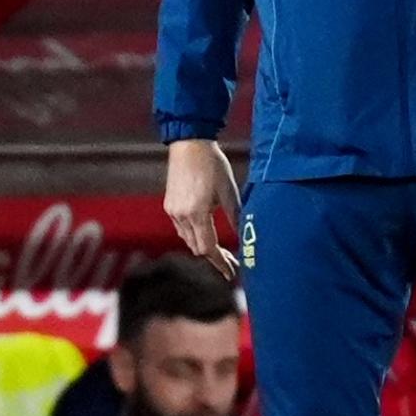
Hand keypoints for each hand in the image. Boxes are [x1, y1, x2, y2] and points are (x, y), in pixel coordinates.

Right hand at [163, 139, 240, 280]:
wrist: (189, 144)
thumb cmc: (213, 165)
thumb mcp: (230, 192)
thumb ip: (236, 217)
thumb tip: (245, 237)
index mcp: (197, 213)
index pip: (208, 249)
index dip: (221, 262)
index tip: (232, 272)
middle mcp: (181, 216)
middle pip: (197, 248)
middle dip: (215, 257)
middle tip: (232, 261)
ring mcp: (173, 211)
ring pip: (188, 239)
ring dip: (204, 246)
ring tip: (222, 250)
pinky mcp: (170, 205)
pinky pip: (182, 228)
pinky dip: (195, 235)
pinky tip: (207, 232)